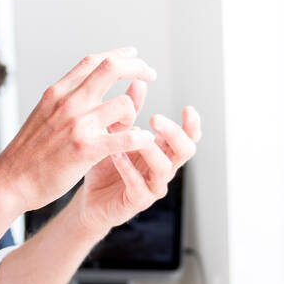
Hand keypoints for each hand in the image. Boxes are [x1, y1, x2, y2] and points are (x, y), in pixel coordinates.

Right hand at [0, 48, 156, 212]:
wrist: (9, 181)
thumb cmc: (27, 154)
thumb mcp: (42, 114)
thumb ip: (65, 100)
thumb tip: (86, 87)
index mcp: (57, 92)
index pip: (94, 60)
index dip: (119, 54)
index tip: (133, 56)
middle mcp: (68, 102)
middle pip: (112, 68)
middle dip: (138, 67)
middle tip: (151, 75)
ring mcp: (77, 125)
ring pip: (124, 103)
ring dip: (133, 115)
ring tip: (128, 128)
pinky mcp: (85, 149)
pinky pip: (125, 137)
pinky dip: (139, 138)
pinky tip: (142, 142)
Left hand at [73, 77, 200, 234]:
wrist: (90, 198)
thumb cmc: (105, 164)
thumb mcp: (117, 133)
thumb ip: (130, 112)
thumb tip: (139, 82)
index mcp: (163, 150)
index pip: (188, 136)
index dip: (192, 124)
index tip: (188, 108)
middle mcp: (163, 167)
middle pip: (185, 150)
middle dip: (174, 133)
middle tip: (155, 118)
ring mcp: (153, 186)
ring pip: (163, 168)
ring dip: (149, 150)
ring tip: (133, 136)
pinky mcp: (137, 201)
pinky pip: (139, 186)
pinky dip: (128, 169)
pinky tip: (116, 155)